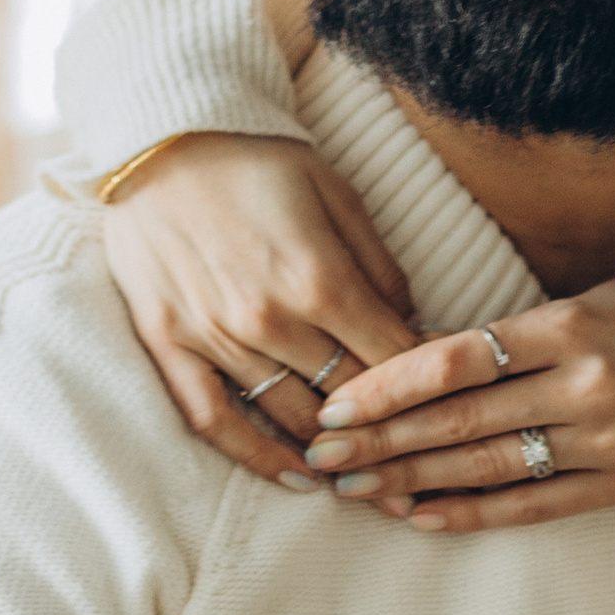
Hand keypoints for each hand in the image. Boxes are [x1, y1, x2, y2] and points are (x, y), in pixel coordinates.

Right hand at [99, 136, 422, 481]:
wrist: (161, 136)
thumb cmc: (258, 160)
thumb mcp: (339, 195)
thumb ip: (380, 268)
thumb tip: (414, 328)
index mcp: (321, 279)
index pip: (393, 359)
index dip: (430, 389)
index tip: (453, 409)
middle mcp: (269, 318)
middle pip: (348, 397)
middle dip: (394, 431)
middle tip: (430, 463)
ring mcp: (214, 335)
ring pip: (289, 417)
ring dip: (336, 453)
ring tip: (377, 476)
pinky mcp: (168, 342)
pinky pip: (213, 419)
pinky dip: (255, 457)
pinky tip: (297, 479)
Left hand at [300, 279, 614, 530]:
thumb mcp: (584, 304)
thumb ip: (507, 336)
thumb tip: (405, 362)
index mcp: (575, 325)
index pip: (459, 358)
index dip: (390, 383)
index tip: (336, 401)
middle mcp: (589, 385)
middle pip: (462, 419)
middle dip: (381, 438)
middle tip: (321, 452)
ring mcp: (608, 441)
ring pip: (489, 466)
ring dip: (411, 479)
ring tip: (354, 487)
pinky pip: (533, 507)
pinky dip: (472, 513)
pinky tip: (418, 516)